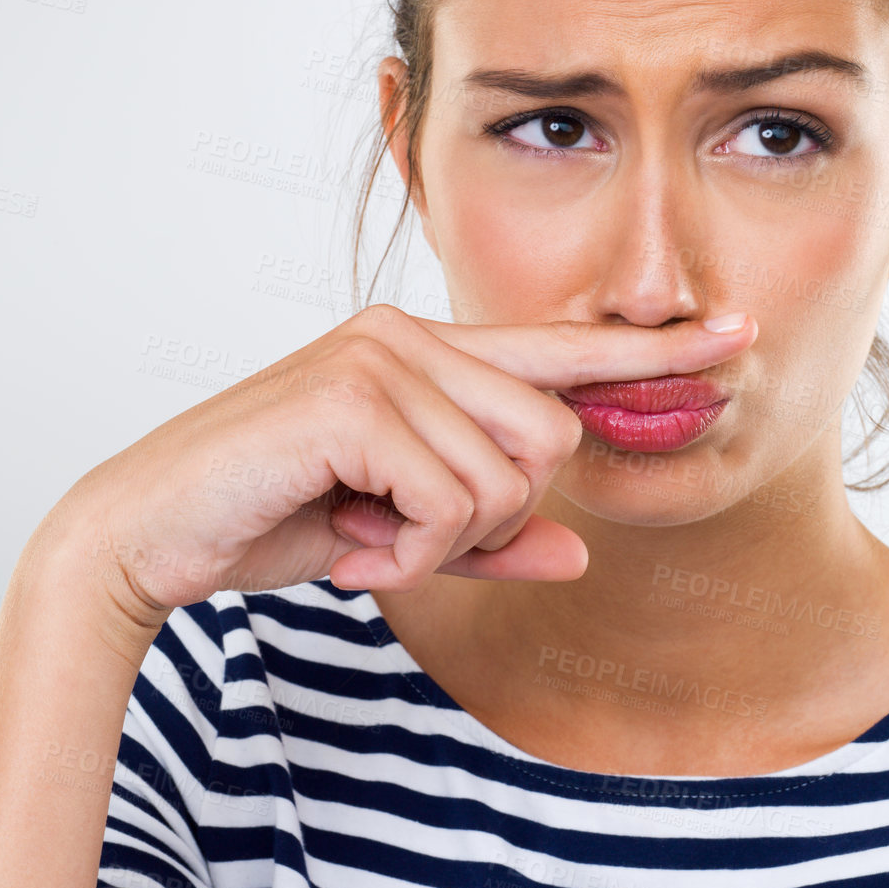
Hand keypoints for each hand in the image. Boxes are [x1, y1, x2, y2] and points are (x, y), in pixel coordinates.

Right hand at [46, 304, 756, 628]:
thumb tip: (579, 555)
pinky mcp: (352, 394)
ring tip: (370, 538)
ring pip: (506, 474)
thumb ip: (492, 538)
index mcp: (430, 353)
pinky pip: (450, 499)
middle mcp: (413, 336)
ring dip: (443, 542)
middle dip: (493, 515)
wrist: (152, 533)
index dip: (654, 350)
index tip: (736, 333)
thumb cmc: (274, 515)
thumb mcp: (402, 534)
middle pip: (549, 436)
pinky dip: (413, 552)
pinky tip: (351, 546)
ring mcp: (382, 355)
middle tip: (407, 537)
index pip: (563, 348)